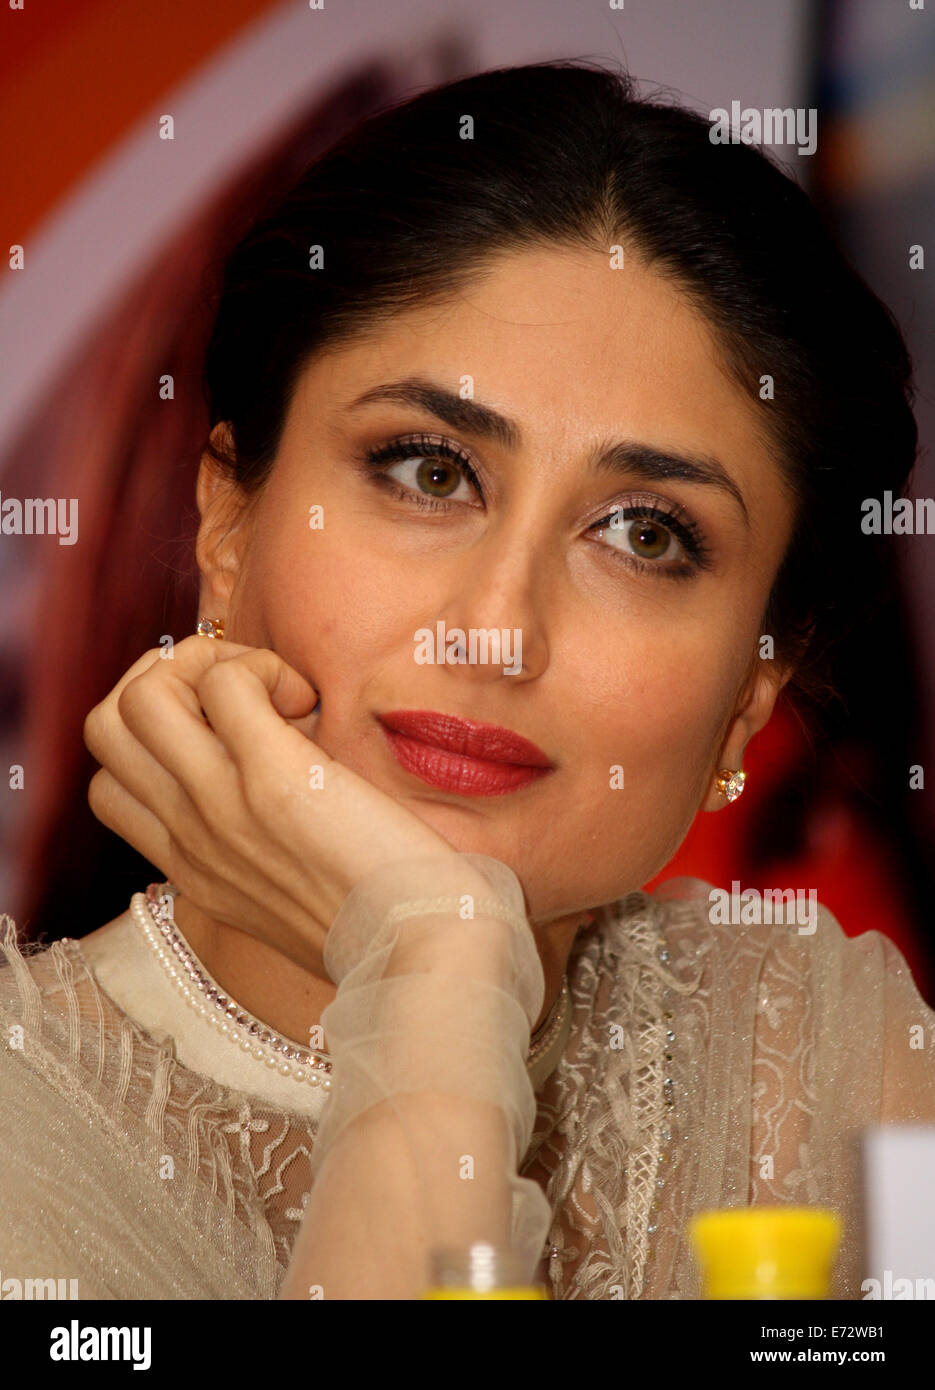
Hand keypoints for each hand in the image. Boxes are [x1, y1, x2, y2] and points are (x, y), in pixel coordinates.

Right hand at [82, 636, 461, 973]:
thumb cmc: (379, 918)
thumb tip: (282, 758)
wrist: (417, 952)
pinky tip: (307, 701)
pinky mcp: (274, 777)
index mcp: (192, 867)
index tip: (230, 738)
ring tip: (273, 693)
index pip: (110, 785)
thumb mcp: (290, 895)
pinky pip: (224, 683)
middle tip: (243, 694)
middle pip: (104, 726)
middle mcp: (190, 835)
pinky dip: (261, 668)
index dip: (157, 737)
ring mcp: (221, 805)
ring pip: (139, 695)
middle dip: (164, 681)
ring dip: (206, 667)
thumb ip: (261, 843)